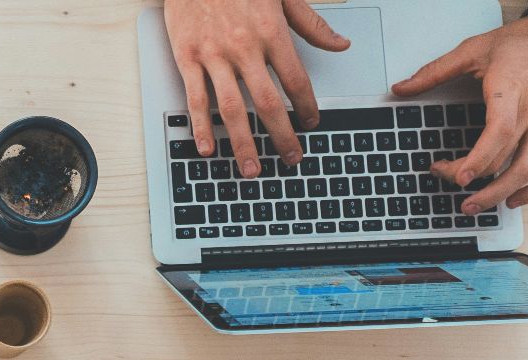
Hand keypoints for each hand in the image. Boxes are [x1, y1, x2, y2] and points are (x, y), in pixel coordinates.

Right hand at [164, 0, 349, 178]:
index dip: (307, 106)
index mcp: (270, 32)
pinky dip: (202, 127)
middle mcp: (243, 47)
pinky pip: (196, 99)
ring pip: (233, 108)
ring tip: (252, 168)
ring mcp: (213, 55)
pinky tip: (208, 148)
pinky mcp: (187, 57)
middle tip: (291, 157)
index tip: (312, 123)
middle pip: (268, 102)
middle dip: (282, 135)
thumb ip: (311, 23)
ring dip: (243, 143)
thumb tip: (341, 44)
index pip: (295, 79)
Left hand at [391, 11, 527, 214]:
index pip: (499, 132)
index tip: (457, 176)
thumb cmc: (527, 41)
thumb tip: (401, 88)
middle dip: (472, 177)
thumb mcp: (476, 48)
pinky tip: (514, 198)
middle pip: (505, 159)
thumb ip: (435, 71)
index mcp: (511, 91)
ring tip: (474, 206)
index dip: (478, 159)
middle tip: (446, 178)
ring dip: (501, 194)